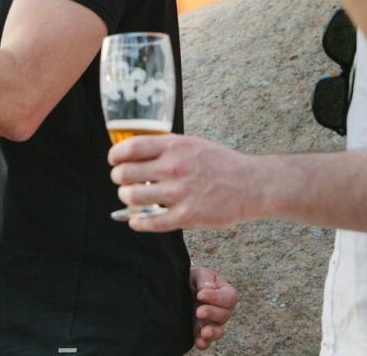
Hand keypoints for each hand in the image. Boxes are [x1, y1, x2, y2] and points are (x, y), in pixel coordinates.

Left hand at [108, 134, 261, 232]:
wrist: (252, 185)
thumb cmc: (221, 163)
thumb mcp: (192, 144)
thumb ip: (165, 147)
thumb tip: (134, 152)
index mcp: (174, 147)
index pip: (130, 148)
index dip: (115, 155)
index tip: (114, 161)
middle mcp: (174, 168)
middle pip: (125, 173)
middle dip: (119, 178)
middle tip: (123, 181)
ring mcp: (180, 193)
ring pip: (133, 197)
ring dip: (126, 199)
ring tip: (131, 198)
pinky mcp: (187, 216)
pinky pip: (151, 222)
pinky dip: (138, 222)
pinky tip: (137, 220)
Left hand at [189, 264, 237, 349]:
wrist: (179, 286)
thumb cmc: (193, 278)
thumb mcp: (199, 273)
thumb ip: (204, 278)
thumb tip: (207, 288)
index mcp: (224, 292)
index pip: (229, 297)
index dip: (216, 298)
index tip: (200, 295)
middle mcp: (221, 309)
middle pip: (225, 315)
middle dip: (212, 313)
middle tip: (199, 311)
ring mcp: (211, 322)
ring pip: (218, 330)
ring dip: (212, 332)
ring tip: (204, 332)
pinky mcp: (200, 331)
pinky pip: (206, 341)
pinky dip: (204, 343)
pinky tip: (200, 343)